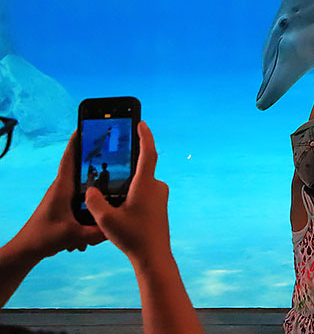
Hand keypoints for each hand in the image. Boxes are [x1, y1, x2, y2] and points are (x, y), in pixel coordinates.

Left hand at [13, 132, 105, 259]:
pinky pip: (80, 193)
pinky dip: (91, 193)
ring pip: (81, 180)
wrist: (28, 249)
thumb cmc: (44, 238)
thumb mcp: (74, 235)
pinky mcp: (65, 204)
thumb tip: (117, 227)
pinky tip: (103, 201)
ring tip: (113, 171)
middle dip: (92, 154)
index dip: (77, 141)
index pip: (69, 158)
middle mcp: (62, 188)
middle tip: (110, 145)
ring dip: (92, 175)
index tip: (85, 126)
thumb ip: (96, 232)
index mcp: (62, 187)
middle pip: (78, 164)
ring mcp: (63, 196)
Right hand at [85, 122, 171, 267]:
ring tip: (109, 181)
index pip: (148, 153)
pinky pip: (144, 190)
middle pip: (142, 167)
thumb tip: (89, 190)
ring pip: (141, 181)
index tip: (141, 123)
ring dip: (127, 180)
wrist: (153, 256)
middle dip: (128, 161)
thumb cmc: (133, 237)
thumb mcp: (106, 220)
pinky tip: (117, 199)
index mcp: (147, 184)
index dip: (145, 136)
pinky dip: (131, 190)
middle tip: (114, 152)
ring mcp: (160, 196)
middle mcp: (157, 186)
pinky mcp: (159, 205)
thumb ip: (95, 202)